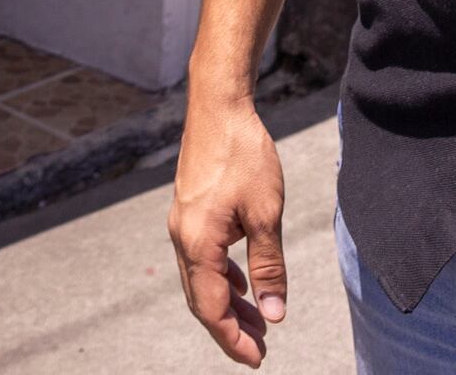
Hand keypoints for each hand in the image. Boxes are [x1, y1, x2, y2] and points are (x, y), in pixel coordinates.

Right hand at [169, 95, 290, 365]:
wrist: (218, 106)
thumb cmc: (244, 155)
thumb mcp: (265, 214)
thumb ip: (268, 266)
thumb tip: (273, 313)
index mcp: (198, 244)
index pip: (211, 309)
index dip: (233, 340)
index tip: (257, 359)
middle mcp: (182, 238)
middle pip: (202, 300)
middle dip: (229, 329)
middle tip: (259, 350)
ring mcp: (183, 224)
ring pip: (202, 279)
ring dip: (227, 305)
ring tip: (257, 323)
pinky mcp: (190, 211)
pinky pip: (202, 258)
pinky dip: (222, 278)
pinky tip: (243, 284)